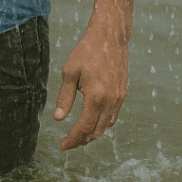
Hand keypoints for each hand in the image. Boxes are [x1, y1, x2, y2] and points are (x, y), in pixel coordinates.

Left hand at [53, 24, 128, 150]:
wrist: (110, 35)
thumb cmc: (87, 50)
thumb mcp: (70, 72)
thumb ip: (65, 97)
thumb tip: (58, 118)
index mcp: (96, 97)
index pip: (84, 127)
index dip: (73, 139)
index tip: (62, 146)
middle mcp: (111, 101)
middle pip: (96, 130)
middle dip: (82, 140)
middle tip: (69, 144)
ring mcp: (119, 98)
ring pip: (107, 125)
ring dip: (93, 133)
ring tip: (80, 136)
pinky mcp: (123, 92)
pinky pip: (114, 115)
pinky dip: (103, 123)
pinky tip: (94, 121)